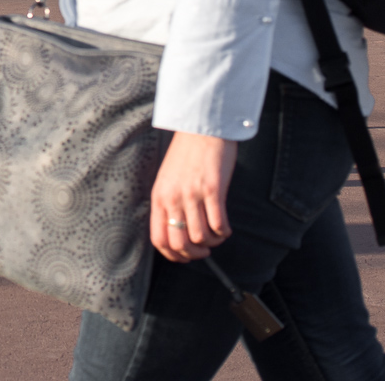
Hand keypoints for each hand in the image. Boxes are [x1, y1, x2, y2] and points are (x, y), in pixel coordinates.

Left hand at [149, 131, 237, 262]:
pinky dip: (224, 232)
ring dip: (212, 242)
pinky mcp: (212, 189)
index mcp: (158, 197)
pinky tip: (225, 227)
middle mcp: (172, 198)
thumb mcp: (167, 179)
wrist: (201, 128)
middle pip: (179, 243)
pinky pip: (218, 224)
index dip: (173, 255)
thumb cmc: (185, 154)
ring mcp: (192, 194)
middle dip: (194, 254)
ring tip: (216, 234)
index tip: (186, 256)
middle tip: (205, 249)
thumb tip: (177, 230)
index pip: (158, 239)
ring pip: (201, 237)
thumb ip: (168, 202)